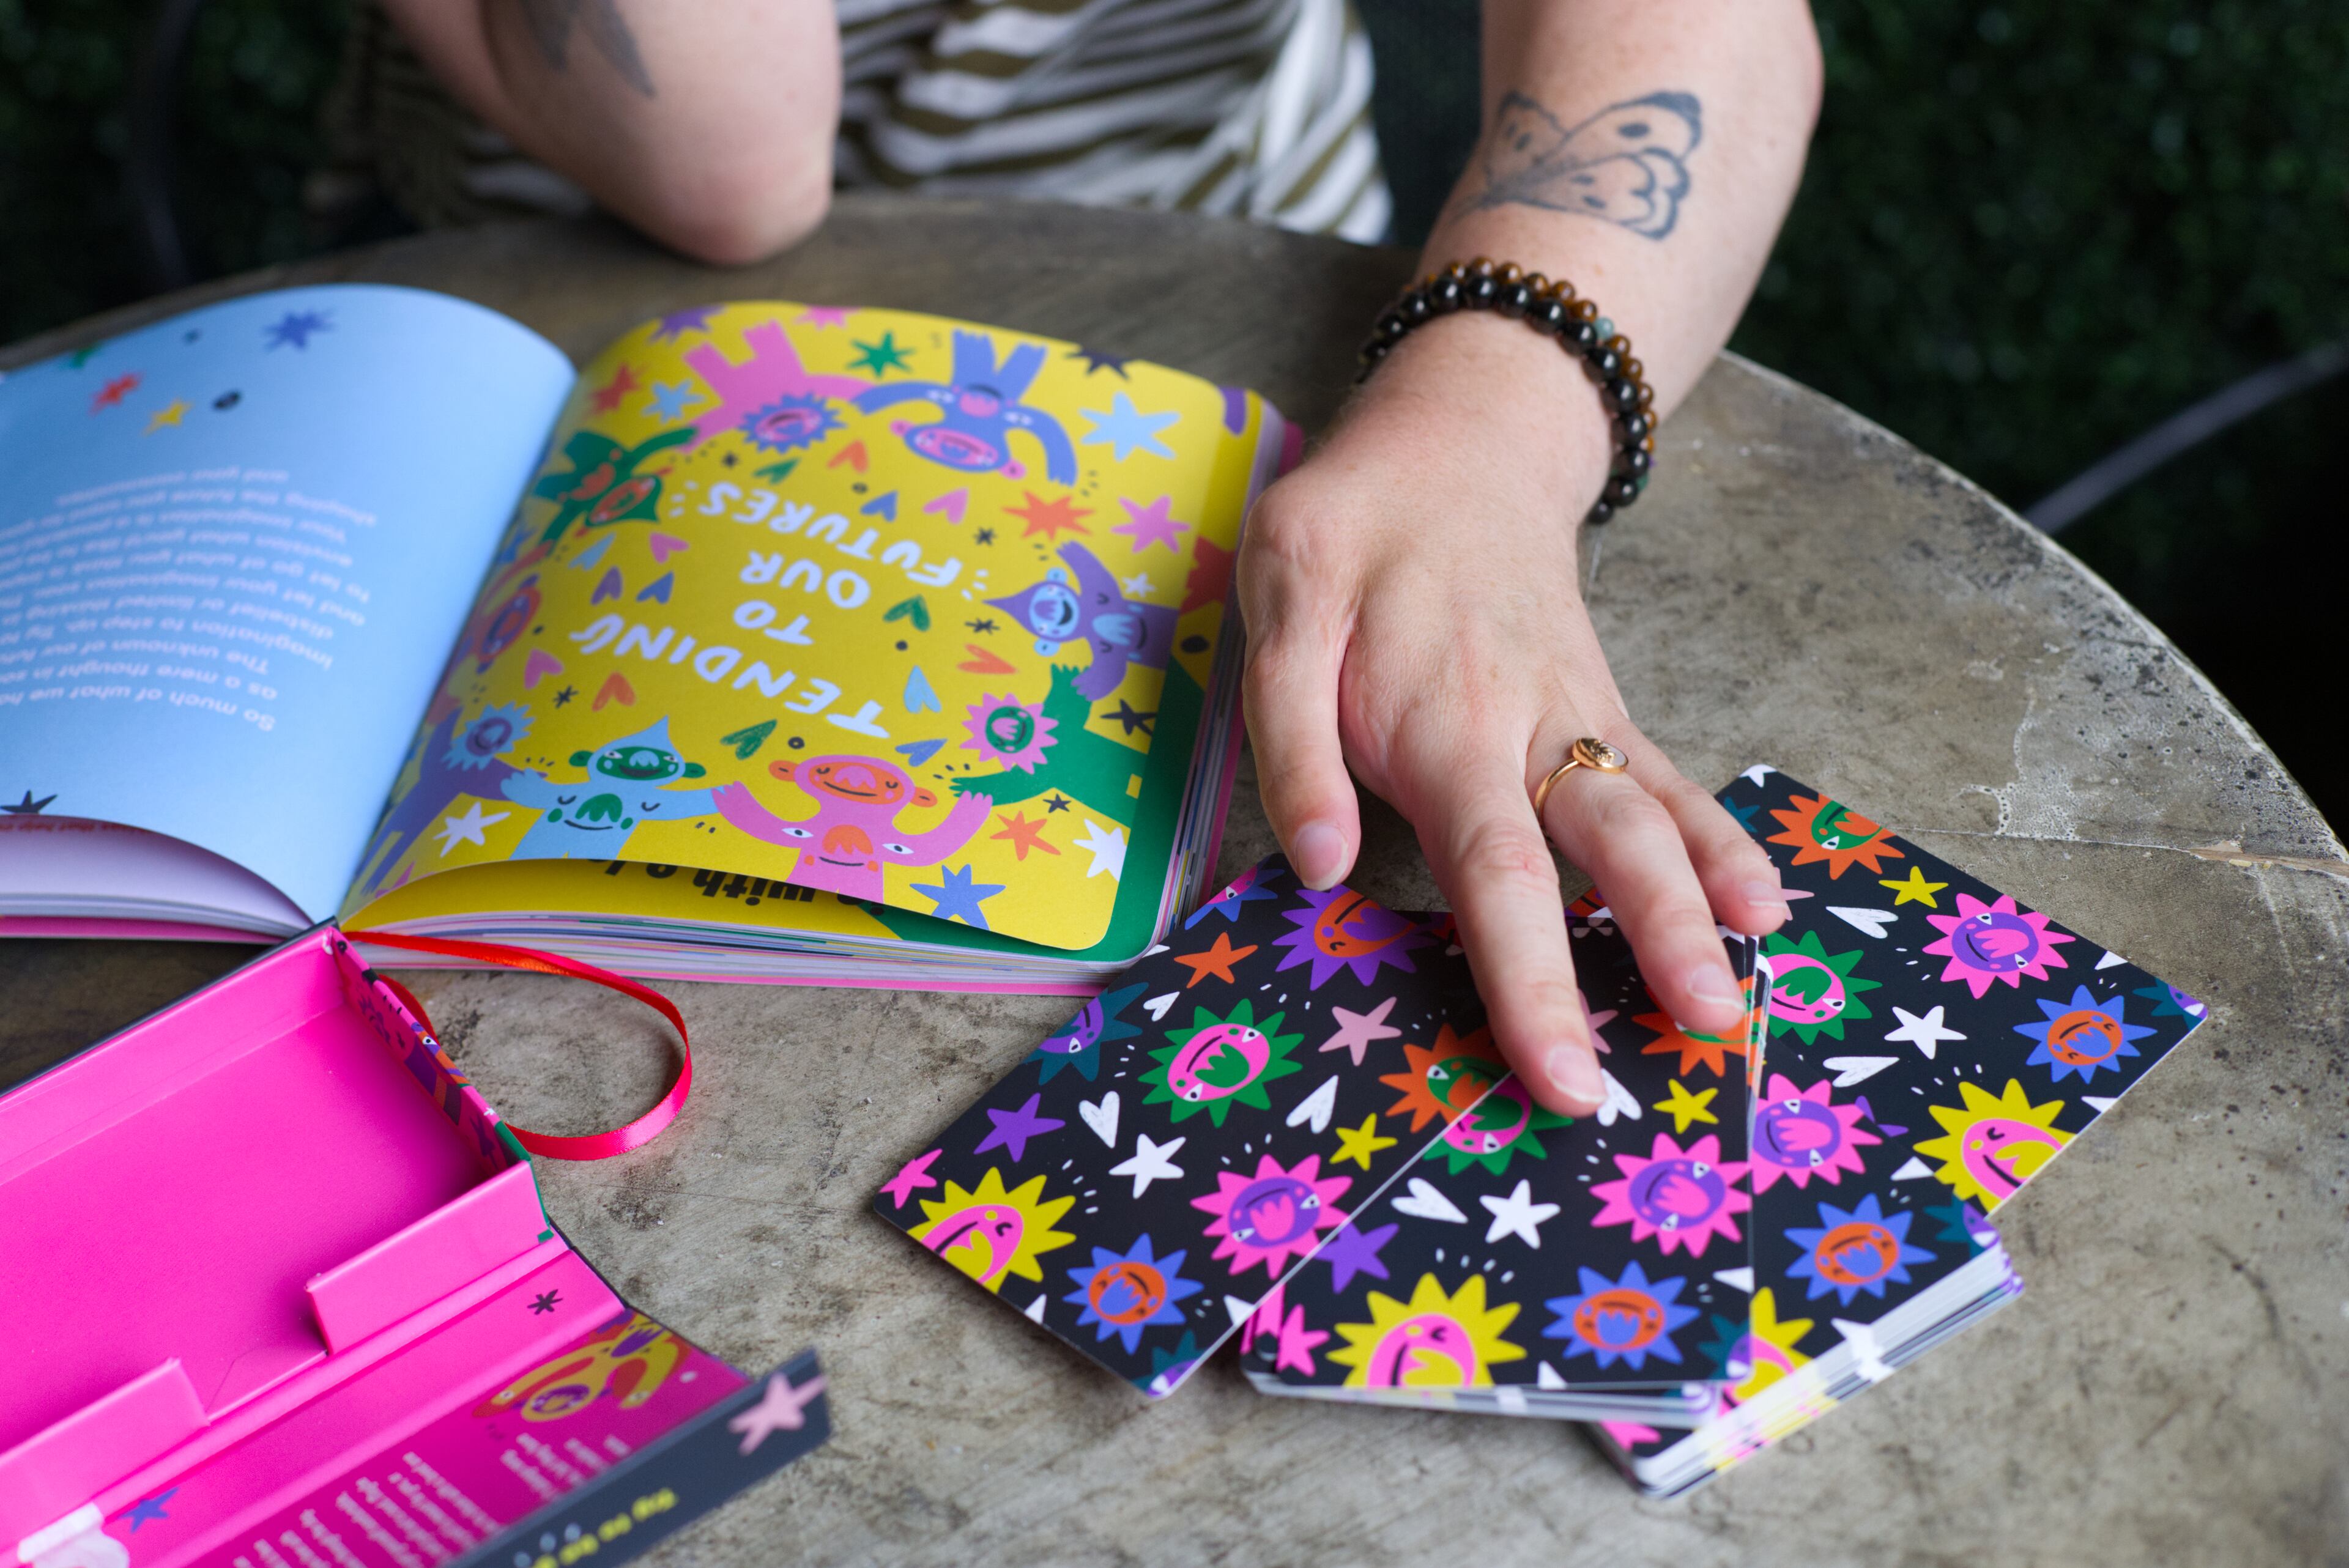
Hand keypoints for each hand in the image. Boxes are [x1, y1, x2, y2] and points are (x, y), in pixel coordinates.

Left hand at [1236, 312, 1788, 1115]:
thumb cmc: (1349, 533)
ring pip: (1656, 816)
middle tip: (1705, 1044)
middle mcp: (1531, 730)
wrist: (1456, 443)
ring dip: (1703, 906)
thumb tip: (1319, 867)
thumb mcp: (1285, 601)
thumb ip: (1292, 735)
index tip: (1561, 1075)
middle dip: (1658, 949)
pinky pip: (1670, 778)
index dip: (1530, 979)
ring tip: (1743, 998)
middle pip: (1606, 852)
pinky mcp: (1604, 708)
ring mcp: (1581, 717)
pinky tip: (1762, 905)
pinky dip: (1719, 839)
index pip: (1495, 874)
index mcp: (1445, 725)